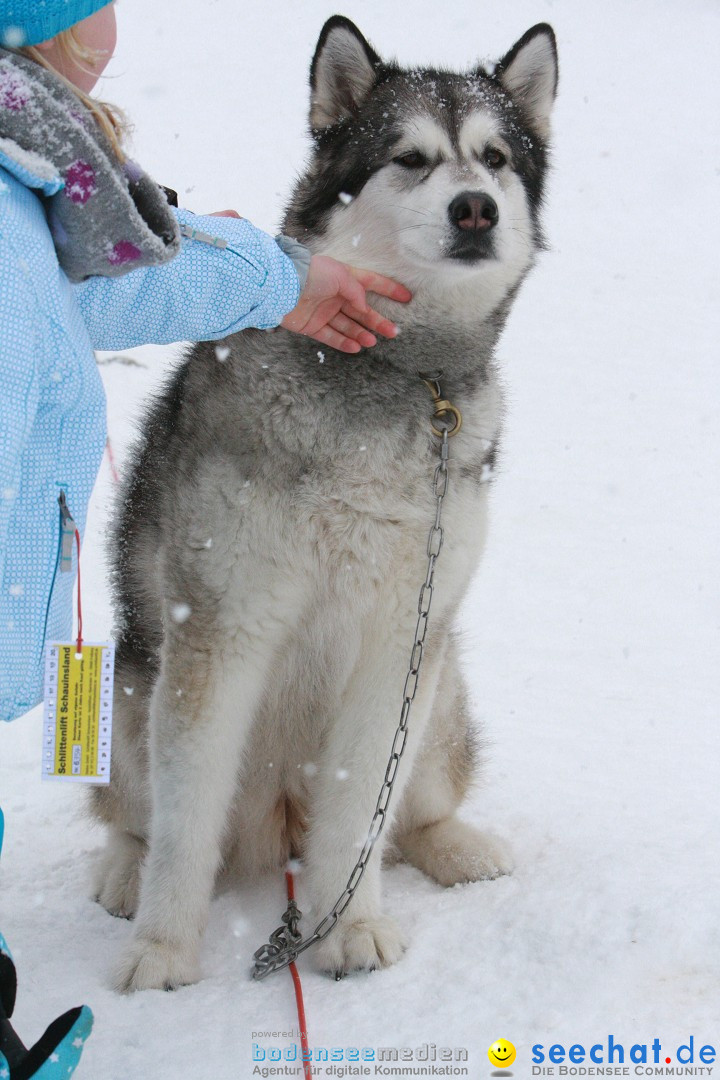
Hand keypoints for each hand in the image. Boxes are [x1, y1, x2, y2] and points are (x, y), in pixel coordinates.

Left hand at [280, 255, 411, 352]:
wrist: (280, 287)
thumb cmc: (311, 275)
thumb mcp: (339, 275)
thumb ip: (356, 291)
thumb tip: (365, 307)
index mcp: (343, 278)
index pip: (371, 283)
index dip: (389, 290)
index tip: (406, 297)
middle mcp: (335, 295)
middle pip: (361, 311)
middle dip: (378, 321)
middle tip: (393, 332)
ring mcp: (323, 311)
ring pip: (348, 326)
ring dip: (361, 334)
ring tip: (372, 342)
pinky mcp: (311, 326)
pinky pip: (331, 337)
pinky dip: (343, 343)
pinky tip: (356, 347)